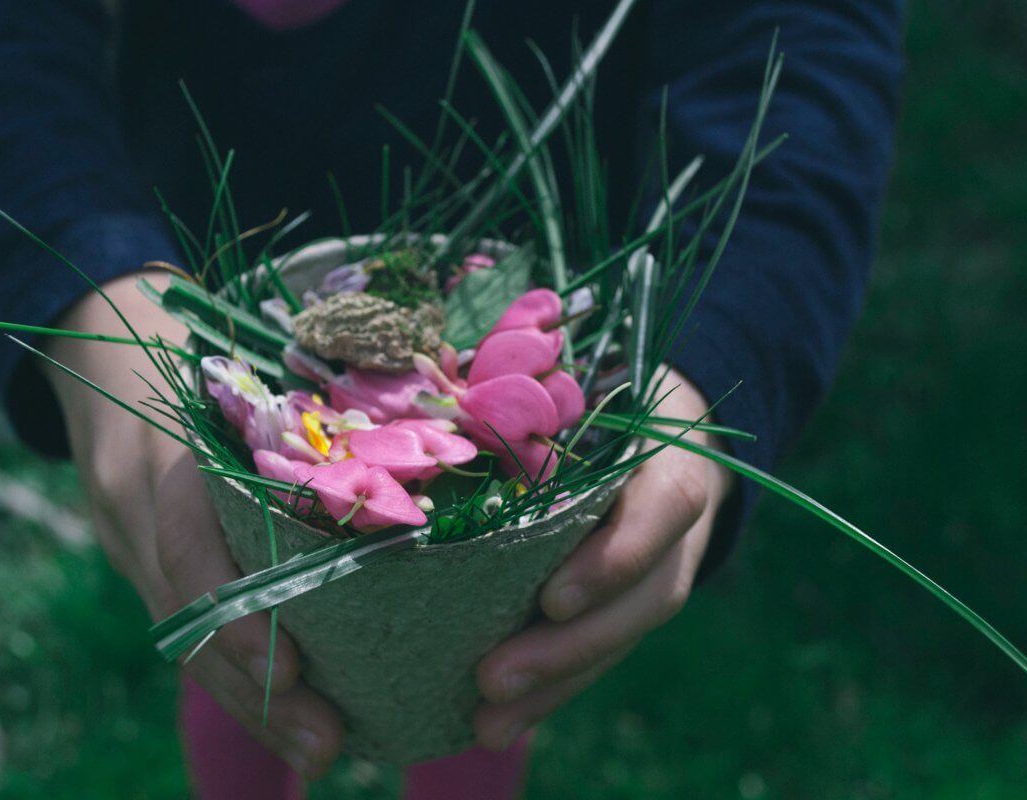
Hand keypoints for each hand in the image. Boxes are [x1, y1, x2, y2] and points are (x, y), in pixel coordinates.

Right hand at [44, 272, 342, 778]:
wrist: (98, 348)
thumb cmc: (192, 345)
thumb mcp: (232, 363)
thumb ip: (294, 415)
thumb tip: (418, 454)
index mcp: (161, 453)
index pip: (188, 547)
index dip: (239, 617)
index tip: (295, 674)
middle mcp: (135, 508)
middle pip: (188, 619)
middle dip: (257, 691)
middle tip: (328, 745)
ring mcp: (128, 540)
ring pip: (184, 640)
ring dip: (250, 704)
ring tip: (317, 751)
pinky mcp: (141, 563)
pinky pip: (185, 631)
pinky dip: (233, 679)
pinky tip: (284, 719)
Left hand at [473, 368, 733, 749]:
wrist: (674, 423)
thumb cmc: (608, 390)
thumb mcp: (590, 379)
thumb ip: (534, 390)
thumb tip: (432, 385)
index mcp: (669, 456)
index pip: (664, 508)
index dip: (617, 558)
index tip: (554, 598)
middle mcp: (675, 524)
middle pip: (642, 598)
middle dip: (568, 647)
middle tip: (493, 680)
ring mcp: (662, 567)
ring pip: (621, 638)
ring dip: (554, 686)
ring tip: (487, 724)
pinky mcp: (634, 601)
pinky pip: (602, 652)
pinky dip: (553, 692)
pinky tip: (500, 725)